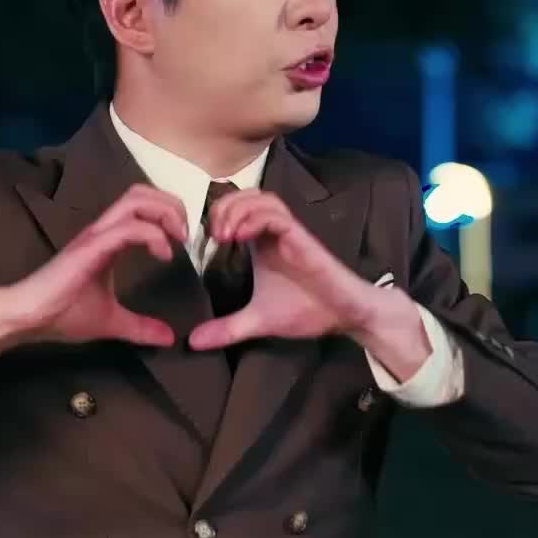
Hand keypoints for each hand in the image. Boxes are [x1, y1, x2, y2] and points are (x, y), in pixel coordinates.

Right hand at [0, 187, 188, 352]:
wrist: (28, 317)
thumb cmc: (63, 313)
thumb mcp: (112, 322)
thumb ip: (140, 327)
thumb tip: (168, 337)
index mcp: (108, 240)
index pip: (141, 207)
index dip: (168, 214)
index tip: (183, 242)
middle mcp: (103, 230)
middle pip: (141, 193)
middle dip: (171, 206)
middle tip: (185, 234)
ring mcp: (96, 235)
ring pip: (136, 201)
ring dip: (165, 213)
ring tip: (178, 238)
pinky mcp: (91, 247)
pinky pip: (129, 228)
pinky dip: (153, 235)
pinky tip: (164, 255)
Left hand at [186, 190, 373, 350]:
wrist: (345, 315)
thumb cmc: (307, 310)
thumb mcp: (258, 321)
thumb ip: (227, 328)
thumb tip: (193, 342)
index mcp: (262, 244)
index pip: (237, 210)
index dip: (217, 216)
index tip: (204, 242)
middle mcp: (275, 233)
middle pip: (246, 195)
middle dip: (223, 206)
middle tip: (212, 234)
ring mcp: (290, 234)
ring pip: (262, 199)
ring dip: (238, 210)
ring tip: (224, 235)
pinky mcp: (303, 239)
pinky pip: (278, 216)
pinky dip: (256, 219)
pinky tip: (241, 237)